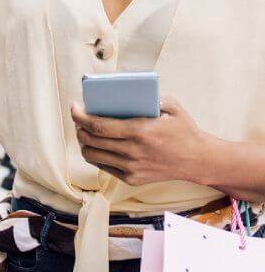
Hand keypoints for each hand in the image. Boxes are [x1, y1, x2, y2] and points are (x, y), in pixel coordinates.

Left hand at [70, 98, 211, 185]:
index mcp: (140, 131)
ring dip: (84, 142)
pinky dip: (95, 154)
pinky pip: (104, 166)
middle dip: (79, 127)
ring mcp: (131, 168)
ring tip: (84, 131)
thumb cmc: (184, 131)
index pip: (98, 125)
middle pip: (91, 140)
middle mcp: (132, 152)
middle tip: (78, 117)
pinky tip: (96, 144)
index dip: (80, 116)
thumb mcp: (171, 106)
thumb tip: (127, 92)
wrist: (198, 161)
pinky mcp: (132, 179)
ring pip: (93, 155)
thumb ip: (151, 97)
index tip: (74, 107)